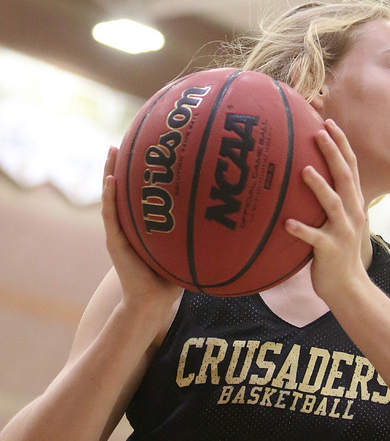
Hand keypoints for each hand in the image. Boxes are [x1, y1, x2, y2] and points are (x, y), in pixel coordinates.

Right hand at [102, 146, 182, 310]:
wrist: (153, 301)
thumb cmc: (172, 278)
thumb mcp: (186, 247)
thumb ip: (198, 231)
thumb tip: (229, 215)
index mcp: (143, 224)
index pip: (141, 193)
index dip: (142, 171)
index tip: (150, 148)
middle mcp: (129, 224)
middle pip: (124, 187)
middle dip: (124, 163)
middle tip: (127, 138)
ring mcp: (119, 232)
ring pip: (112, 196)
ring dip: (110, 172)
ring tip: (112, 150)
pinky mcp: (115, 243)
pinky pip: (111, 216)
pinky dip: (109, 198)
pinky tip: (110, 180)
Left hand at [285, 119, 369, 301]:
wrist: (347, 285)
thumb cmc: (337, 249)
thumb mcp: (341, 220)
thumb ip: (332, 198)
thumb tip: (310, 172)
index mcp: (354, 202)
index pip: (350, 166)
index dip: (341, 143)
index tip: (328, 122)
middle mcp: (352, 212)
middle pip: (344, 177)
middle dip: (333, 153)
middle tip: (318, 132)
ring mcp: (342, 231)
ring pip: (332, 204)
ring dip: (319, 187)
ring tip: (305, 170)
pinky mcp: (330, 249)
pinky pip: (314, 238)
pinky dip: (302, 230)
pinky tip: (287, 223)